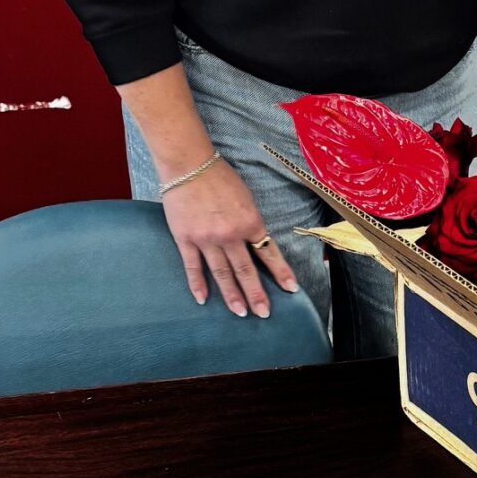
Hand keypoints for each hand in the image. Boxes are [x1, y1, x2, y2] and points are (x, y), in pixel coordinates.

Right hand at [162, 159, 300, 316]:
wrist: (189, 164)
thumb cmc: (220, 177)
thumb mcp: (246, 198)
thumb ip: (251, 222)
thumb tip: (257, 243)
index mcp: (250, 222)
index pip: (269, 253)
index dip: (281, 272)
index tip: (291, 289)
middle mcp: (230, 235)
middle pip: (246, 270)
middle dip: (257, 293)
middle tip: (264, 313)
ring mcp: (207, 239)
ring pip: (222, 273)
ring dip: (232, 295)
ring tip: (241, 312)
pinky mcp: (185, 239)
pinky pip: (193, 267)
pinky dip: (198, 284)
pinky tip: (203, 299)